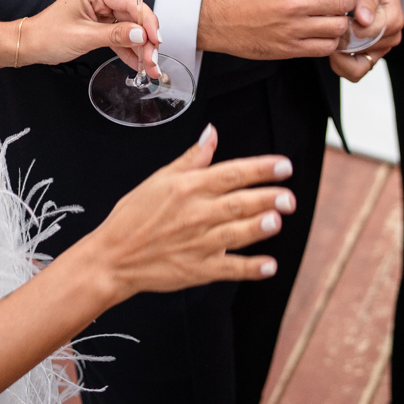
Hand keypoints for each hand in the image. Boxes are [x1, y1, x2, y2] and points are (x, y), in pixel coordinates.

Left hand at [16, 0, 161, 75]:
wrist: (30, 44)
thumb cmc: (47, 35)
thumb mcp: (84, 36)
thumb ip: (115, 35)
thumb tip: (141, 35)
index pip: (130, 2)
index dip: (146, 21)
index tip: (156, 40)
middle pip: (133, 16)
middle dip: (145, 40)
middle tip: (152, 60)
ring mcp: (101, 8)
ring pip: (129, 27)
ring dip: (139, 48)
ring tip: (149, 67)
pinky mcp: (100, 21)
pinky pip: (120, 34)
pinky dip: (128, 49)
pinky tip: (138, 63)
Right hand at [92, 124, 296, 296]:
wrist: (113, 256)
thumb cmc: (134, 215)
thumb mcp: (160, 178)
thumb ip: (191, 158)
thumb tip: (212, 133)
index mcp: (189, 187)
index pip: (232, 173)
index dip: (260, 169)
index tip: (284, 166)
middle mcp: (197, 213)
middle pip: (238, 203)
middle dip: (266, 198)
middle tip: (289, 197)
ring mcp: (198, 243)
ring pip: (235, 233)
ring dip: (258, 227)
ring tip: (277, 220)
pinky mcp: (198, 270)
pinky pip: (229, 268)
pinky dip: (250, 268)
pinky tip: (269, 265)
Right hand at [197, 0, 355, 59]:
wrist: (214, 17)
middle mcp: (295, 1)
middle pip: (343, 3)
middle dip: (349, 2)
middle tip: (347, 2)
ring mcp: (293, 28)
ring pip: (338, 27)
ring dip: (341, 23)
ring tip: (334, 19)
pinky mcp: (289, 49)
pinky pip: (324, 47)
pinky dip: (330, 41)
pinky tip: (323, 35)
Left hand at [333, 0, 403, 81]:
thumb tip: (364, 20)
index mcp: (393, 19)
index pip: (367, 35)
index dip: (346, 29)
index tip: (333, 17)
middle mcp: (390, 36)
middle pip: (362, 55)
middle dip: (341, 44)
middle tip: (327, 27)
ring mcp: (380, 46)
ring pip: (358, 69)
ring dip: (339, 58)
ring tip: (328, 37)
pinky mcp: (370, 51)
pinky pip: (354, 69)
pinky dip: (341, 62)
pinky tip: (331, 43)